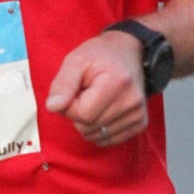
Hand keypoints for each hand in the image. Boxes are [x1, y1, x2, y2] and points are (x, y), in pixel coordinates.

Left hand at [45, 32, 149, 147]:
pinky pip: (109, 140)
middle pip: (89, 127)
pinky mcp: (140, 124)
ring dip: (88, 123)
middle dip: (78, 114)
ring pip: (97, 136)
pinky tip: (103, 111)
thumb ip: (63, 85)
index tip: (75, 91)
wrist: (127, 53)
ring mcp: (138, 115)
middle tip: (85, 94)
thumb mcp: (75, 61)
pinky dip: (99, 130)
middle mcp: (132, 102)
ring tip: (95, 101)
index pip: (83, 114)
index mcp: (117, 82)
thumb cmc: (98, 56)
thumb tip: (53, 107)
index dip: (70, 106)